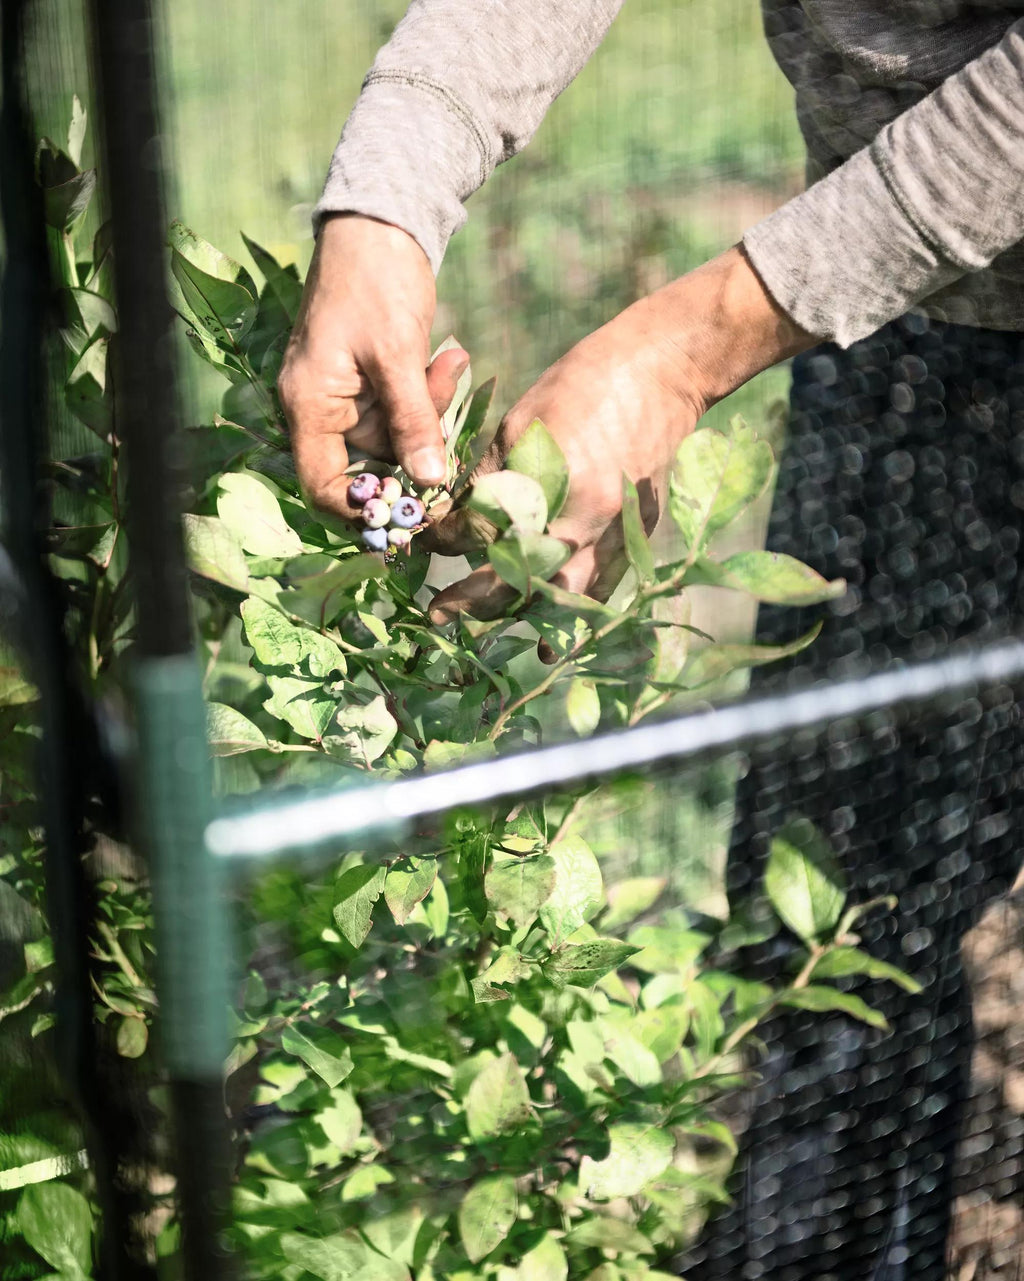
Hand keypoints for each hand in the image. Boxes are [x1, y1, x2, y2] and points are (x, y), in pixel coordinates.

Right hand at [278, 214, 468, 516]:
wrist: (379, 220)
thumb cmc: (376, 280)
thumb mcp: (398, 354)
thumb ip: (414, 421)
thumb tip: (430, 483)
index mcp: (310, 403)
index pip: (323, 485)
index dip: (364, 508)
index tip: (414, 510)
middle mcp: (319, 405)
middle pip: (370, 461)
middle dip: (416, 443)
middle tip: (449, 404)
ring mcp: (344, 392)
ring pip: (394, 433)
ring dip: (430, 409)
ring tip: (451, 361)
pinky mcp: (368, 377)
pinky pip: (400, 406)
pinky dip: (427, 392)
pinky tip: (450, 357)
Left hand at [425, 245, 812, 624]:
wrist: (661, 373)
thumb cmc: (582, 387)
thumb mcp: (521, 424)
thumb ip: (488, 478)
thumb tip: (450, 519)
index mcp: (553, 485)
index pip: (486, 533)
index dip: (448, 544)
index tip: (421, 549)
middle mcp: (588, 521)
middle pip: (523, 580)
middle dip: (477, 600)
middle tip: (439, 612)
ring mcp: (618, 535)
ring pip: (562, 598)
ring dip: (522, 614)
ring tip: (486, 626)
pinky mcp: (637, 539)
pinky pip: (600, 591)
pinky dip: (571, 614)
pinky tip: (548, 641)